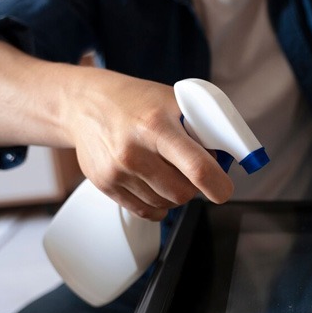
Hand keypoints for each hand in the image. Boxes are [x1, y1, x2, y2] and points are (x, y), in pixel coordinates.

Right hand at [66, 69, 233, 220]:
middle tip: (192, 170)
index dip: (218, 185)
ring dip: (175, 194)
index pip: (197, 168)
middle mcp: (134, 152)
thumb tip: (227, 157)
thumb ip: (201, 127)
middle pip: (183, 193)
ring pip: (166, 204)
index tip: (224, 188)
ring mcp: (117, 171)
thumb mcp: (173, 100)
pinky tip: (155, 184)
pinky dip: (158, 205)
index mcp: (156, 126)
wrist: (84, 104)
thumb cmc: (135, 101)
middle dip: (196, 186)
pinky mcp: (105, 185)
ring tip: (168, 169)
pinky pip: (145, 212)